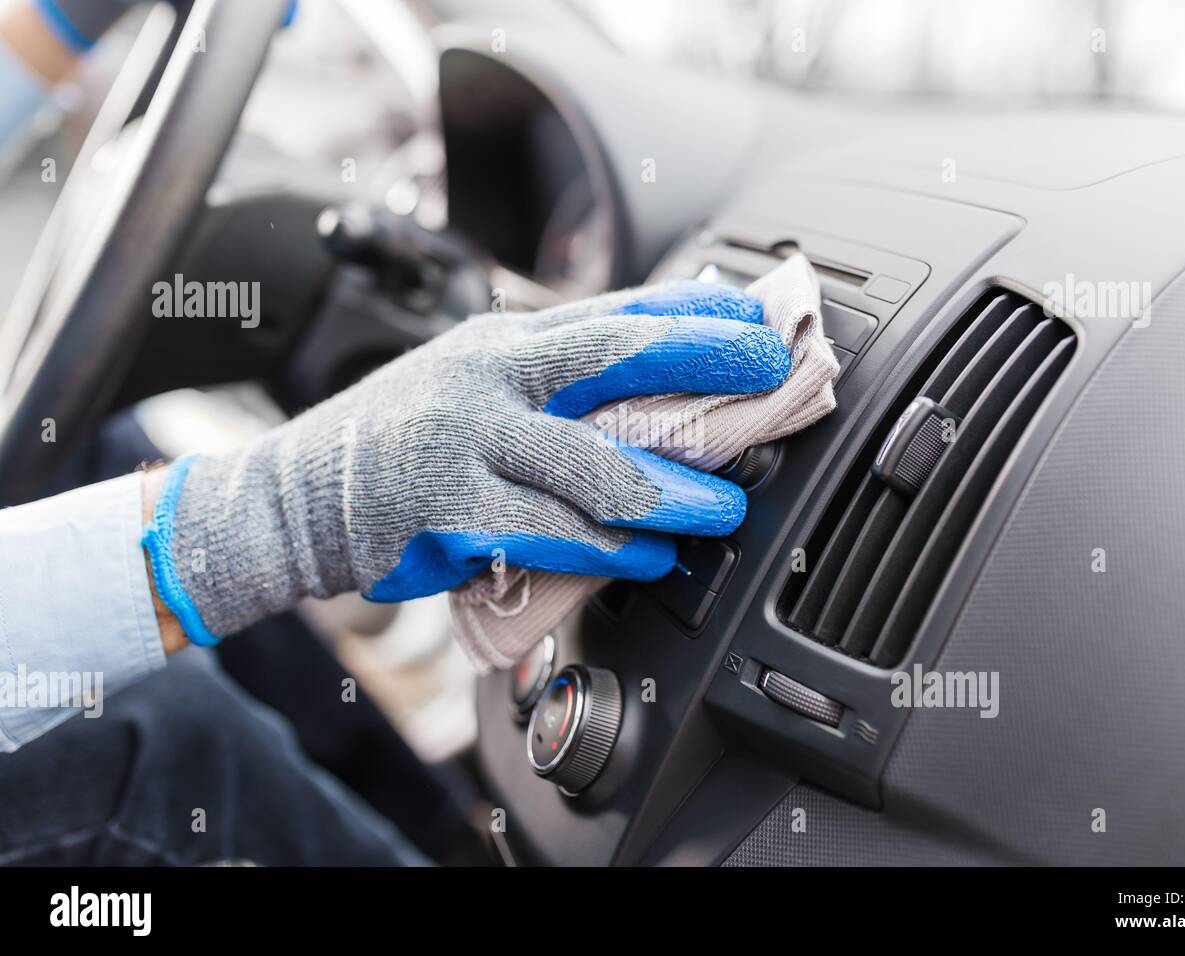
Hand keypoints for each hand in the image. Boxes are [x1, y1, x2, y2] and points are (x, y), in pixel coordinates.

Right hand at [142, 281, 788, 645]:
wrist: (291, 497)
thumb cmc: (400, 441)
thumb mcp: (472, 384)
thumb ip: (550, 383)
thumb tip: (649, 388)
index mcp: (501, 341)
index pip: (611, 312)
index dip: (690, 313)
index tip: (756, 319)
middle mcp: (487, 377)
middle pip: (611, 359)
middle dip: (700, 362)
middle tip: (771, 377)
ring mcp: (465, 442)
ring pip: (592, 465)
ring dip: (672, 491)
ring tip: (723, 509)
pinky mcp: (447, 513)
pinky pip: (549, 534)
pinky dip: (609, 551)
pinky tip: (650, 559)